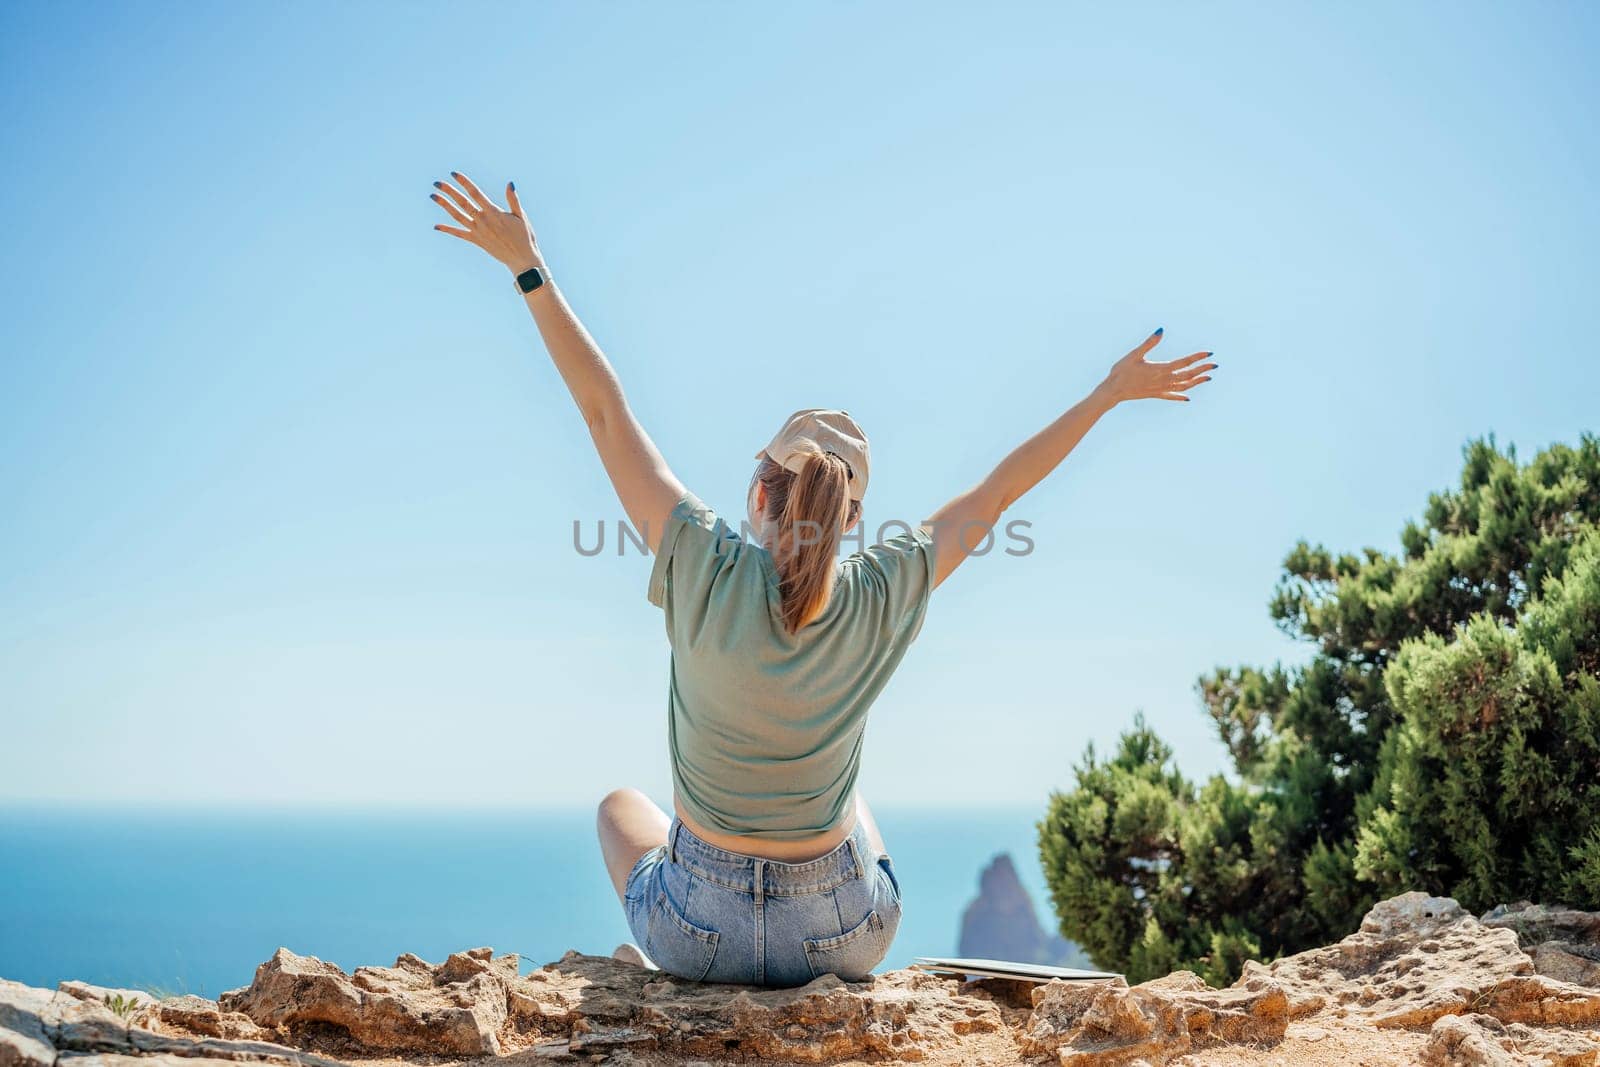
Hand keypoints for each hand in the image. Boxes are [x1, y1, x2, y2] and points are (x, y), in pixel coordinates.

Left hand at [430, 170, 542, 273]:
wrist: (521, 259)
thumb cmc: (524, 236)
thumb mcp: (521, 216)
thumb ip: (513, 200)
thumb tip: (510, 184)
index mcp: (494, 212)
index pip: (475, 193)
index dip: (464, 182)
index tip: (454, 174)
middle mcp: (483, 221)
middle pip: (462, 202)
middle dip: (449, 191)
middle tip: (437, 183)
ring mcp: (478, 231)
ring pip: (457, 216)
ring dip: (444, 205)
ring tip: (433, 196)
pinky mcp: (476, 241)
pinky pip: (459, 234)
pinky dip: (448, 229)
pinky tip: (436, 226)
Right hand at [1096, 328, 1215, 403]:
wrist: (1113, 391)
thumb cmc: (1122, 371)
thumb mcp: (1135, 354)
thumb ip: (1149, 343)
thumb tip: (1161, 331)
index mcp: (1160, 369)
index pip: (1184, 362)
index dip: (1197, 357)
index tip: (1209, 353)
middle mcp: (1163, 380)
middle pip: (1188, 375)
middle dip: (1202, 369)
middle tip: (1215, 365)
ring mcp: (1160, 389)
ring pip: (1183, 386)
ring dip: (1196, 382)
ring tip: (1207, 378)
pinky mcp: (1155, 394)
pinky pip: (1171, 396)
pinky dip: (1181, 396)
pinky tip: (1188, 398)